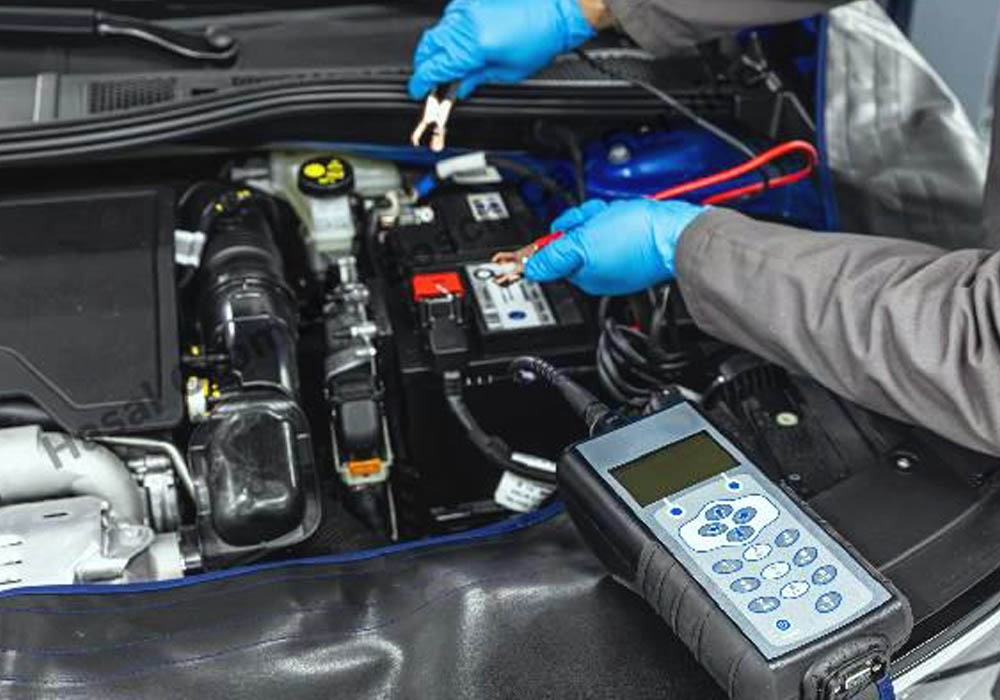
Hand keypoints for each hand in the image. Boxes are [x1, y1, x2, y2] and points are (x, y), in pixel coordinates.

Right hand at [408, 0, 597, 100]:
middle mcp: (466, 23)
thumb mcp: (508, 71)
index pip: (436, 68)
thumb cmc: (540, 38)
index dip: (423, 83)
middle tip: (431, 80)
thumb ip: (476, 79)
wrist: (557, 9)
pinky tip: (462, 43)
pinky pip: (451, 18)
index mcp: (474, 46)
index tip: (418, 91)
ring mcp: (467, 7)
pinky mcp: (472, 0)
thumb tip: (459, 87)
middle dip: (426, 65)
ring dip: (438, 49)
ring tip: (451, 63)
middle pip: (429, 46)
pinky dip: (450, 33)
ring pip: (438, 31)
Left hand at [524, 199, 707, 295]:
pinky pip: (614, 228)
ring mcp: (619, 260)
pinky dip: (618, 218)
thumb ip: (554, 256)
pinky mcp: (634, 247)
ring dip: (600, 217)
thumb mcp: (584, 243)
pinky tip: (628, 218)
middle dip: (581, 223)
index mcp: (586, 277)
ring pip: (594, 229)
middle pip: (574, 240)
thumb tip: (531, 269)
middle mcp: (602, 272)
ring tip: (615, 217)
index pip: (555, 257)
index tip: (565, 229)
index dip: (557, 237)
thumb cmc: (637, 239)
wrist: (677, 232)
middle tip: (596, 220)